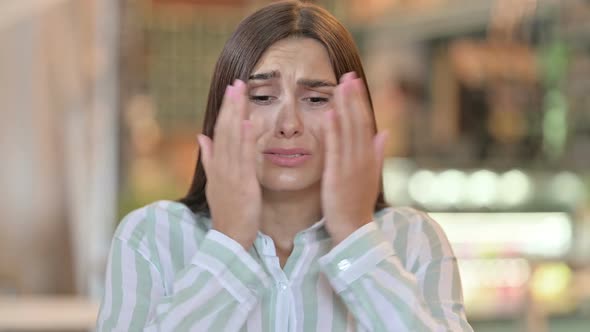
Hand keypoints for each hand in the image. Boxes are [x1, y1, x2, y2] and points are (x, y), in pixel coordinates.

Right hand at [197, 80, 260, 249]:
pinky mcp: (243, 184)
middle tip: (236, 81)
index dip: (225, 110)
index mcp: (216, 165)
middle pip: (225, 130)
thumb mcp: (215, 182)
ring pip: (233, 139)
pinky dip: (247, 140)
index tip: (231, 89)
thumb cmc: (227, 211)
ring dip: (237, 114)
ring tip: (241, 92)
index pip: (220, 131)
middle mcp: (221, 166)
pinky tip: (250, 122)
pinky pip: (245, 158)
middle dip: (230, 105)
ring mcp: (231, 174)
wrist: (229, 238)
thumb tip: (201, 135)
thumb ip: (209, 158)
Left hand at [321, 72, 387, 244]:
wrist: (353, 229)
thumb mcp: (371, 176)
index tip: (354, 82)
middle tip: (348, 74)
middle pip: (358, 122)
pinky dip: (334, 131)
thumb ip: (377, 153)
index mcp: (368, 157)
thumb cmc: (358, 204)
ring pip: (349, 131)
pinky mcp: (337, 175)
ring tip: (340, 85)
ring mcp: (351, 166)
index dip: (359, 102)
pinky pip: (336, 149)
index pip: (365, 123)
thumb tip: (385, 132)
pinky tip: (330, 113)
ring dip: (345, 107)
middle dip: (353, 97)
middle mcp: (362, 158)